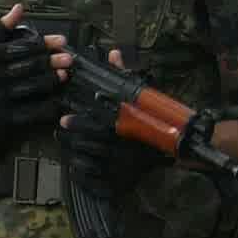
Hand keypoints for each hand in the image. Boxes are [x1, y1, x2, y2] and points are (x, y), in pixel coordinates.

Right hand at [0, 6, 65, 134]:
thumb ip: (0, 26)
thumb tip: (20, 8)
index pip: (21, 48)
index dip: (44, 44)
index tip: (62, 41)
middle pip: (27, 67)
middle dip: (50, 62)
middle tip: (69, 58)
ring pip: (29, 88)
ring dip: (49, 81)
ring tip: (65, 75)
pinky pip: (25, 112)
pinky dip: (43, 108)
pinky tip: (56, 103)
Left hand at [62, 48, 169, 193]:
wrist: (178, 149)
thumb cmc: (155, 119)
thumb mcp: (142, 97)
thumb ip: (125, 77)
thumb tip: (113, 53)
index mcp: (126, 129)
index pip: (96, 126)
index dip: (77, 124)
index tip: (63, 120)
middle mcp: (122, 150)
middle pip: (86, 145)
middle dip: (70, 138)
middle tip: (59, 132)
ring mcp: (120, 169)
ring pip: (86, 163)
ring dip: (72, 154)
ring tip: (66, 145)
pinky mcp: (119, 184)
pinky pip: (92, 182)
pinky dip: (81, 174)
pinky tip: (76, 166)